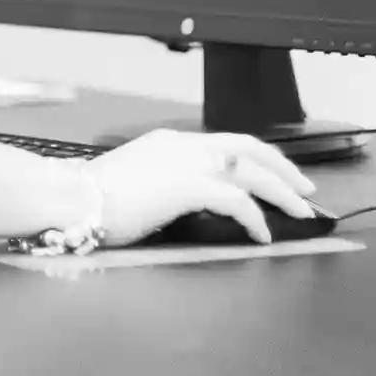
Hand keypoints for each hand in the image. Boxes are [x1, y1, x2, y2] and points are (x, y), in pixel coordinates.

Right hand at [81, 129, 317, 246]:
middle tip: (303, 188)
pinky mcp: (188, 186)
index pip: (224, 143)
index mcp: (168, 142)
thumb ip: (163, 182)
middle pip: (248, 148)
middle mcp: (182, 145)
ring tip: (299, 211)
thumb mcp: (135, 180)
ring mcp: (185, 162)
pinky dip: (255, 216)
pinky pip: (237, 201)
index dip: (256, 158)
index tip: (273, 174)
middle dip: (282, 167)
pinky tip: (260, 233)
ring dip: (281, 191)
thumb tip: (181, 201)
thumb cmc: (92, 197)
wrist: (72, 197)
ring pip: (252, 170)